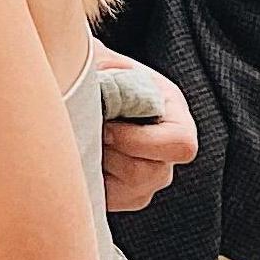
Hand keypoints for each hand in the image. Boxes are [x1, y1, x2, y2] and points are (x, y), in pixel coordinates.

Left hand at [92, 49, 195, 211]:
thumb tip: (94, 84)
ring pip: (131, 190)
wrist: (81, 89)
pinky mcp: (128, 195)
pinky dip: (91, 180)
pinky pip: (113, 200)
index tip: (106, 128)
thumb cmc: (92, 70)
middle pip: (152, 174)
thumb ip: (102, 67)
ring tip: (82, 139)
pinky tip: (79, 155)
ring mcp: (151, 177)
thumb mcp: (99, 60)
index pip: (180, 144)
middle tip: (86, 133)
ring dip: (99, 165)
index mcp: (173, 112)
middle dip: (112, 154)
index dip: (140, 140)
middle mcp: (168, 151)